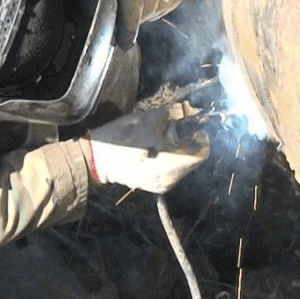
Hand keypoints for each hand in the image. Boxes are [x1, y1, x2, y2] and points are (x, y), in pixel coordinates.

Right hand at [82, 109, 209, 193]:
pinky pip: (170, 172)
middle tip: (171, 131)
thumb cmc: (123, 138)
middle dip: (185, 143)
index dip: (201, 137)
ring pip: (181, 166)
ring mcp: (162, 185)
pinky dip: (167, 160)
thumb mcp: (149, 120)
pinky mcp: (153, 187)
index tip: (194, 128)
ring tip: (158, 141)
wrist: (97, 160)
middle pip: (192, 160)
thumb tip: (189, 111)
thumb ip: (173, 115)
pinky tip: (151, 151)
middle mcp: (171, 178)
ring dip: (176, 152)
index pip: (202, 152)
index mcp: (173, 162)